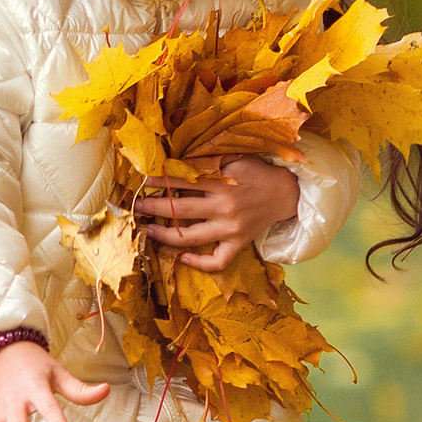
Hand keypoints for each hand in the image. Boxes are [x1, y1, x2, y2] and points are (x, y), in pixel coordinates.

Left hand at [135, 154, 300, 273]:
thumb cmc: (256, 172)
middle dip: (154, 207)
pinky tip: (182, 257)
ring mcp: (231, 230)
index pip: (183, 181)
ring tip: (148, 230)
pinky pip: (216, 260)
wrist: (285, 193)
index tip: (142, 181)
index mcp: (222, 183)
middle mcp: (224, 208)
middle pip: (180, 209)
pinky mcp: (238, 245)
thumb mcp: (235, 159)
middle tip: (137, 205)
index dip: (160, 181)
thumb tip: (175, 160)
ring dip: (165, 234)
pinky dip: (198, 262)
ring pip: (190, 236)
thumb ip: (208, 161)